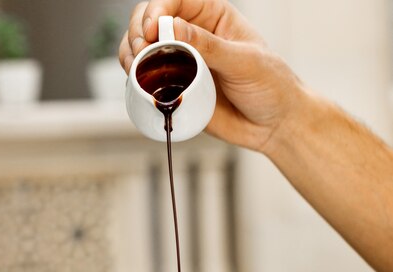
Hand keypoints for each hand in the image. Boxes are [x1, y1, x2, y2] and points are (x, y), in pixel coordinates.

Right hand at [119, 0, 304, 151]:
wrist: (273, 125)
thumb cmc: (271, 86)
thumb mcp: (245, 62)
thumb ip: (210, 47)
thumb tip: (174, 30)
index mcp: (212, 17)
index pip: (176, 0)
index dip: (158, 9)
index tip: (153, 29)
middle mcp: (193, 36)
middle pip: (151, 20)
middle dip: (138, 30)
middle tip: (141, 51)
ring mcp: (182, 64)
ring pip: (143, 48)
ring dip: (131, 54)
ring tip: (134, 68)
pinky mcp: (177, 90)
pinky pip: (148, 80)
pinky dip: (136, 79)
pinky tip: (136, 82)